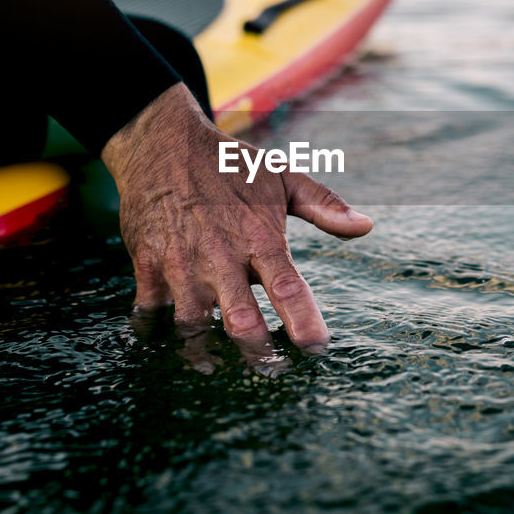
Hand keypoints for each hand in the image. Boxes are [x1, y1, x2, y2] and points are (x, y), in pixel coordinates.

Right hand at [101, 83, 372, 355]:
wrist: (161, 142)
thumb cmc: (229, 164)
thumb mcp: (281, 176)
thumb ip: (324, 205)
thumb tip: (365, 227)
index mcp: (259, 237)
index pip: (289, 290)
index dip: (306, 325)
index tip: (318, 350)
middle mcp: (221, 256)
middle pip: (242, 322)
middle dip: (258, 355)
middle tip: (272, 372)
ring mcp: (181, 263)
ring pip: (193, 327)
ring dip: (204, 354)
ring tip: (215, 369)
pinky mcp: (147, 265)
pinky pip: (150, 313)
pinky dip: (156, 334)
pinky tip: (165, 345)